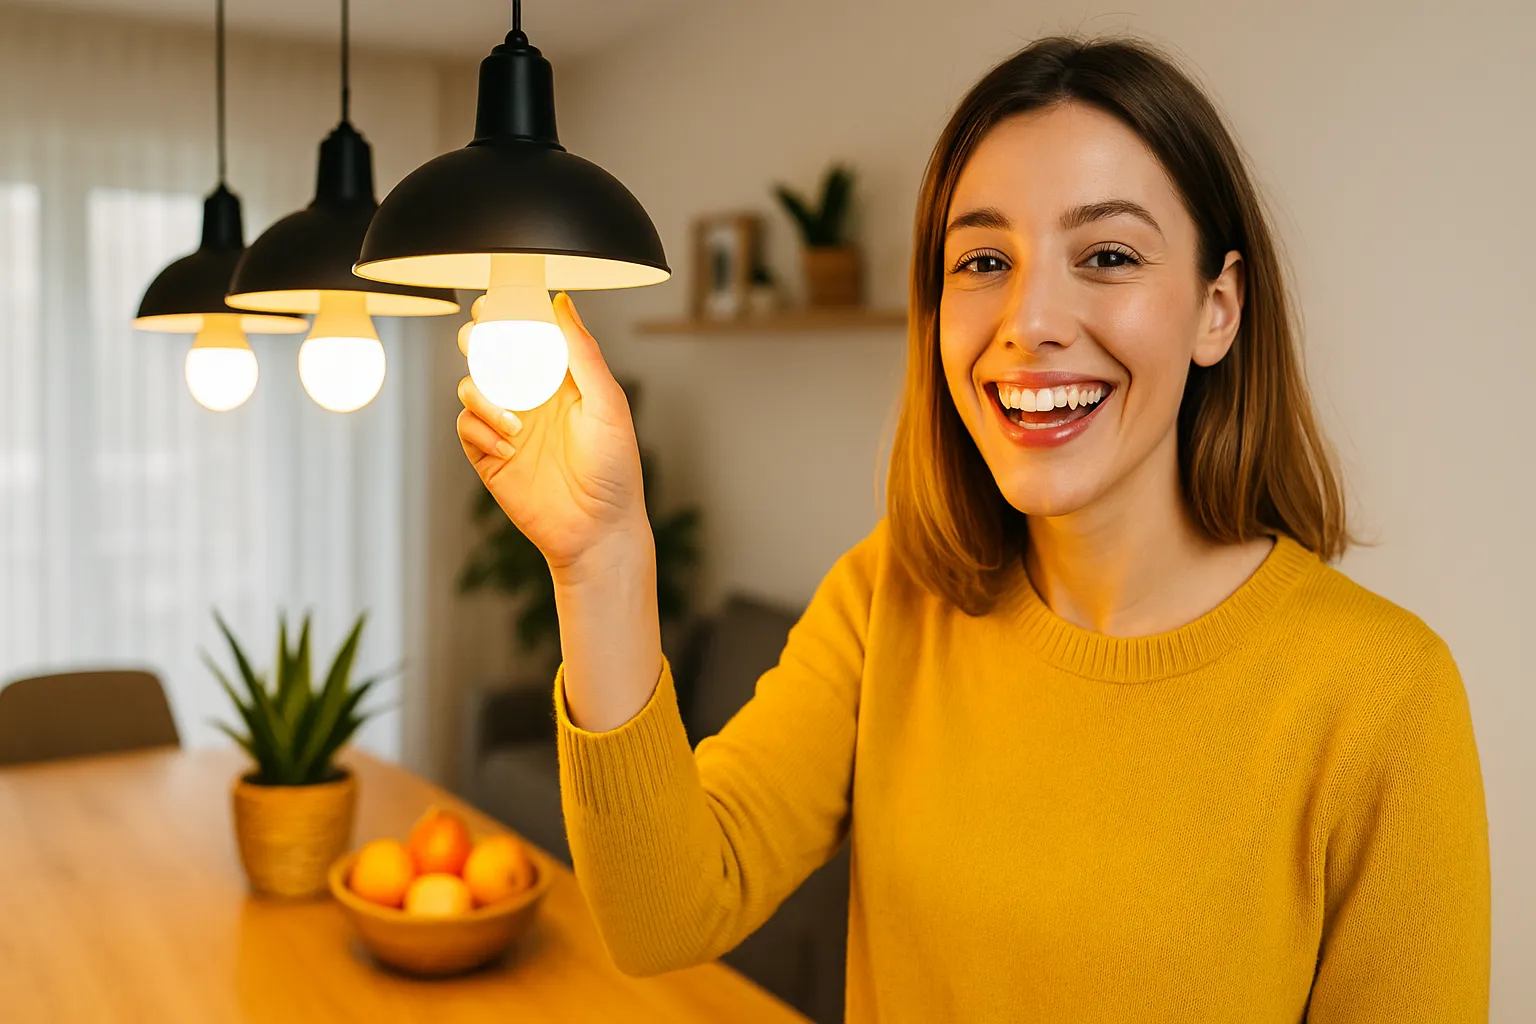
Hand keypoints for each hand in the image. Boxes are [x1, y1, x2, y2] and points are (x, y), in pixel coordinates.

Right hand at [457, 292, 650, 580]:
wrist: (597, 530)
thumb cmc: (614, 469)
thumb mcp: (607, 404)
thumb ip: (582, 353)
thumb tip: (562, 302)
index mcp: (560, 379)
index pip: (527, 334)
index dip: (509, 313)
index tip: (496, 302)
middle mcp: (531, 397)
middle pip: (489, 353)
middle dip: (479, 343)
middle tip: (481, 343)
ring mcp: (507, 425)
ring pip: (470, 387)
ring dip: (483, 395)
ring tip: (515, 423)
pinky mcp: (488, 455)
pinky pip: (466, 427)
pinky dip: (480, 430)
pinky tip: (508, 447)